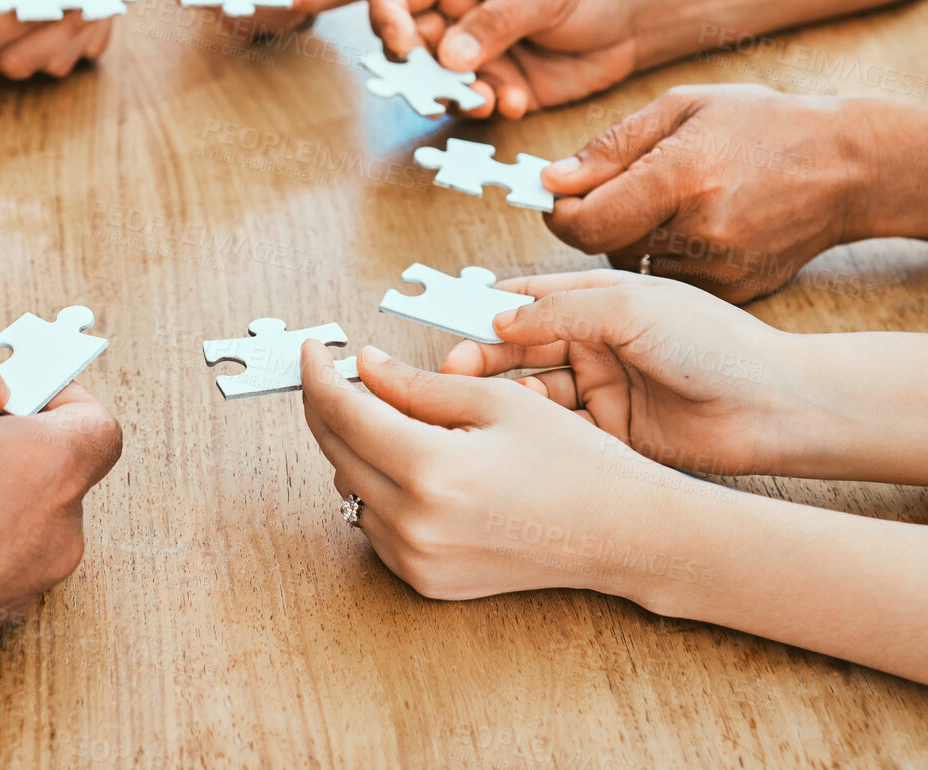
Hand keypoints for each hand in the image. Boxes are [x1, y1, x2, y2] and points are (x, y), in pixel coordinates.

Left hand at [301, 340, 718, 601]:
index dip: (318, 375)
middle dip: (330, 406)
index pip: (342, 412)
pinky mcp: (425, 581)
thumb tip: (363, 366)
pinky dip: (378, 488)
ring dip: (356, 448)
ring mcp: (417, 560)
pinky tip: (415, 465)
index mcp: (430, 470)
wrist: (620, 533)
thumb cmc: (570, 459)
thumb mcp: (494, 401)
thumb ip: (415, 385)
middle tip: (344, 375)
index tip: (312, 351)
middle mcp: (414, 524)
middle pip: (334, 450)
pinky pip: (373, 524)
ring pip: (349, 488)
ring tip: (400, 420)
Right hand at [368, 0, 643, 116]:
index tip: (405, 48)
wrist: (633, 24)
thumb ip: (495, 22)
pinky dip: (490, 109)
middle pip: (406, 47)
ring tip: (486, 99)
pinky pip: (474, 106)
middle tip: (444, 86)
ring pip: (435, 84)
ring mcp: (473, 57)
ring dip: (452, 97)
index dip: (387, 19)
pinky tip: (518, 102)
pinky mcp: (496, 89)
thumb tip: (447, 56)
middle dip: (418, 72)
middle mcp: (454, 19)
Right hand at [441, 269, 793, 475]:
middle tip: (451, 370)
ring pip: (532, 390)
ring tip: (480, 399)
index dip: (483, 306)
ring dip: (504, 393)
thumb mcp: (630, 309)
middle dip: (482, 356)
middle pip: (519, 347)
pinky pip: (558, 429)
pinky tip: (522, 422)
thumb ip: (559, 312)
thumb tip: (498, 318)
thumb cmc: (715, 344)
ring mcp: (601, 388)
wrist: (775, 407)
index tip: (443, 314)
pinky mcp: (611, 433)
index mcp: (598, 302)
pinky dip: (534, 426)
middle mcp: (594, 343)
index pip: (525, 299)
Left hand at [542, 85, 864, 300]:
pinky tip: (692, 224)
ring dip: (630, 237)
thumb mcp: (681, 108)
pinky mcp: (735, 290)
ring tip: (665, 201)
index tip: (560, 197)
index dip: (561, 214)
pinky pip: (669, 280)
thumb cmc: (762, 125)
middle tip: (619, 188)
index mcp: (682, 177)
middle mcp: (701, 230)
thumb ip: (610, 147)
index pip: (588, 222)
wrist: (848, 166)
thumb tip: (552, 180)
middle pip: (606, 244)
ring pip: (634, 264)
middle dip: (596, 218)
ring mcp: (721, 267)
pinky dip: (665, 255)